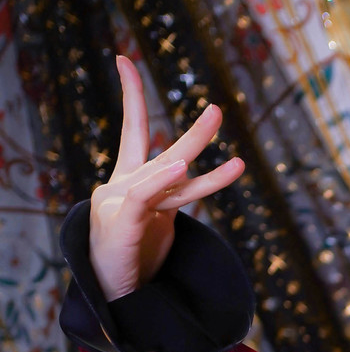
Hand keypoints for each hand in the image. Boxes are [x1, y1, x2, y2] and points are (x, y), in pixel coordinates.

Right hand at [89, 57, 244, 300]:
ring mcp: (121, 204)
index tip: (124, 60)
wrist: (108, 290)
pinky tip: (182, 167)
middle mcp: (126, 186)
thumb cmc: (131, 253)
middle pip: (165, 154)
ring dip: (197, 159)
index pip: (132, 131)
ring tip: (239, 162)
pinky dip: (163, 181)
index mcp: (131, 181)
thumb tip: (187, 176)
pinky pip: (145, 197)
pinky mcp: (123, 226)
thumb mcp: (153, 219)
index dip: (131, 95)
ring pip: (166, 176)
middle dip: (194, 134)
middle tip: (217, 109)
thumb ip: (168, 195)